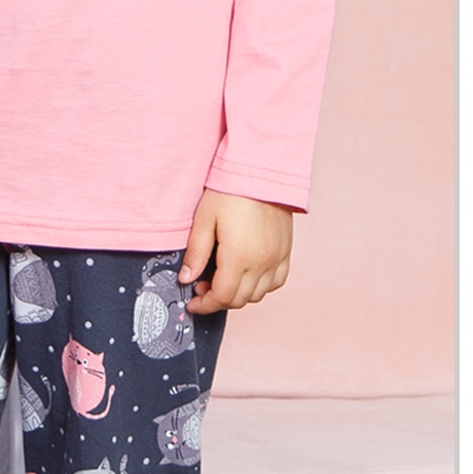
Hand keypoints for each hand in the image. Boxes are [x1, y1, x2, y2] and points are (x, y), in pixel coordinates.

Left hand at [178, 189, 292, 313]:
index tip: (193, 301)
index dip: (205, 305)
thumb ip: (196, 253)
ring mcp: (277, 257)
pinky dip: (262, 286)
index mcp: (239, 257)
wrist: (262, 169)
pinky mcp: (286, 250)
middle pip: (240, 300)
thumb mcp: (204, 219)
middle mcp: (262, 262)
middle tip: (203, 287)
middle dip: (219, 300)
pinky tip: (248, 276)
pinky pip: (277, 281)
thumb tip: (186, 278)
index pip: (223, 298)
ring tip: (224, 280)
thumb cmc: (231, 190)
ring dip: (239, 294)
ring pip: (259, 294)